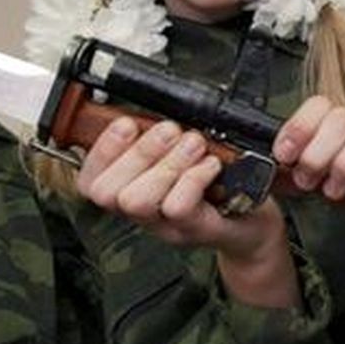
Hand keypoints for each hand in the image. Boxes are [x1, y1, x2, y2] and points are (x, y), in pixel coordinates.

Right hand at [76, 117, 285, 261]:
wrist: (255, 225)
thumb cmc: (220, 187)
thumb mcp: (182, 158)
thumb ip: (159, 140)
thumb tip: (148, 113)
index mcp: (133, 191)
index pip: (89, 181)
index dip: (101, 149)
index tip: (127, 123)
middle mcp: (144, 215)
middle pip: (108, 192)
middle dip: (138, 151)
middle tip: (170, 131)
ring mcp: (168, 227)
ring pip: (139, 199)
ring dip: (166, 163)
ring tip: (194, 145)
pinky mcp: (197, 230)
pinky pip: (178, 206)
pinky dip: (194, 177)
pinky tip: (210, 165)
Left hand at [272, 95, 344, 200]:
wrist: (331, 208)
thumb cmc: (307, 185)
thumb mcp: (279, 172)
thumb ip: (264, 160)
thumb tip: (239, 156)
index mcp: (321, 121)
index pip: (317, 106)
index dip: (300, 129)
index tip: (285, 155)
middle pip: (341, 118)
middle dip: (320, 153)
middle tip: (307, 177)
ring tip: (332, 187)